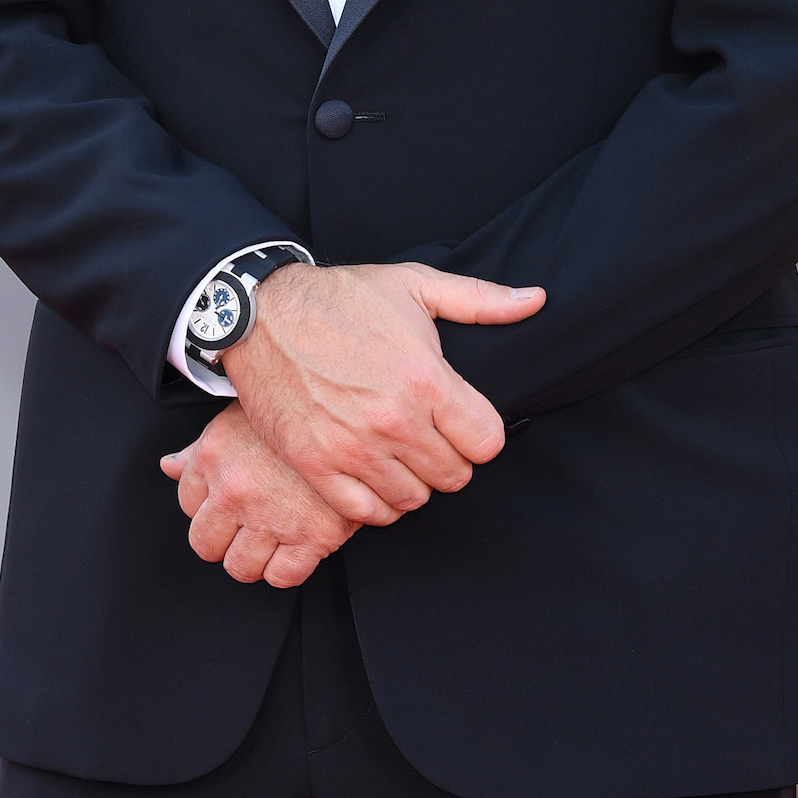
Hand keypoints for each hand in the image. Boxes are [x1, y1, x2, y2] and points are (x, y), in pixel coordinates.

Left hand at [161, 404, 356, 586]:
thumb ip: (202, 448)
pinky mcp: (313, 536)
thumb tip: (168, 467)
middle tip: (246, 526)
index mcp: (214, 456)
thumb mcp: (240, 417)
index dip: (208, 503)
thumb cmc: (298, 409)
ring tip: (271, 538)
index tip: (229, 501)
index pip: (186, 502)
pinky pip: (283, 576)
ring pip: (240, 567)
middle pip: (205, 544)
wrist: (356, 412)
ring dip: (252, 559)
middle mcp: (235, 491)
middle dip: (223, 540)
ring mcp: (272, 517)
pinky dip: (285, 569)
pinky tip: (295, 547)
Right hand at [222, 261, 542, 520]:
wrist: (261, 312)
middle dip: (448, 457)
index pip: (487, 444)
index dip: (479, 434)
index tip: (460, 421)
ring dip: (412, 480)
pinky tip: (371, 472)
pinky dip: (376, 501)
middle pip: (454, 476)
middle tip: (427, 435)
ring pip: (413, 499)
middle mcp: (394, 421)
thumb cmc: (341, 297)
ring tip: (398, 452)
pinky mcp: (317, 466)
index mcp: (426, 380)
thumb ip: (480, 300)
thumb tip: (536, 300)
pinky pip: (367, 513)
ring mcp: (353, 449)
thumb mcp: (414, 284)